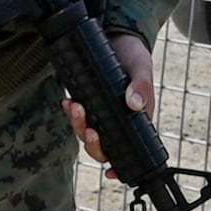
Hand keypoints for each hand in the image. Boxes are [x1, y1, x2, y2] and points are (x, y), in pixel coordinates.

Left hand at [67, 30, 157, 171]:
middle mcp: (117, 121)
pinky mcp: (87, 100)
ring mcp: (101, 112)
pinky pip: (77, 114)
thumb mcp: (142, 67)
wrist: (118, 36)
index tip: (112, 173)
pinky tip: (67, 101)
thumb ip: (141, 86)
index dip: (120, 167)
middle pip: (103, 147)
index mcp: (136, 120)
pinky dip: (71, 111)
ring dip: (79, 124)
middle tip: (89, 130)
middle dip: (93, 143)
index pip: (129, 150)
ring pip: (87, 131)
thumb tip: (134, 105)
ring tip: (75, 107)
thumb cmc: (135, 55)